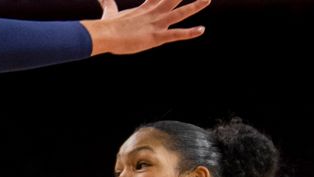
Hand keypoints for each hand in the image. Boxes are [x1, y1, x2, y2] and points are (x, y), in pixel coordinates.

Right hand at [83, 0, 209, 55]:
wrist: (106, 35)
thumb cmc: (106, 26)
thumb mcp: (109, 12)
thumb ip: (108, 3)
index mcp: (145, 8)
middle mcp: (153, 13)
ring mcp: (156, 24)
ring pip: (180, 13)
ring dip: (195, 6)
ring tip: (208, 0)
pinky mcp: (156, 36)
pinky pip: (176, 34)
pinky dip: (190, 33)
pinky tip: (201, 30)